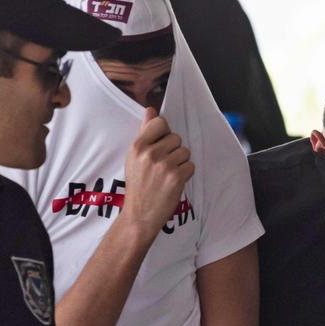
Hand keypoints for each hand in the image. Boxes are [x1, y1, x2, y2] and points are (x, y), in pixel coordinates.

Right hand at [121, 106, 194, 241]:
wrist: (140, 215)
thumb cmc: (138, 186)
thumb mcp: (134, 158)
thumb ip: (144, 133)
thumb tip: (151, 110)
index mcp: (137, 146)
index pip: (160, 123)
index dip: (164, 133)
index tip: (160, 146)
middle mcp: (150, 153)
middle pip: (176, 138)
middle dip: (173, 151)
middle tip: (163, 166)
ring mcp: (164, 165)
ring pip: (185, 152)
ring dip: (180, 163)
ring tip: (168, 175)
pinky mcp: (176, 177)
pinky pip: (190, 166)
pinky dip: (185, 174)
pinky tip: (174, 182)